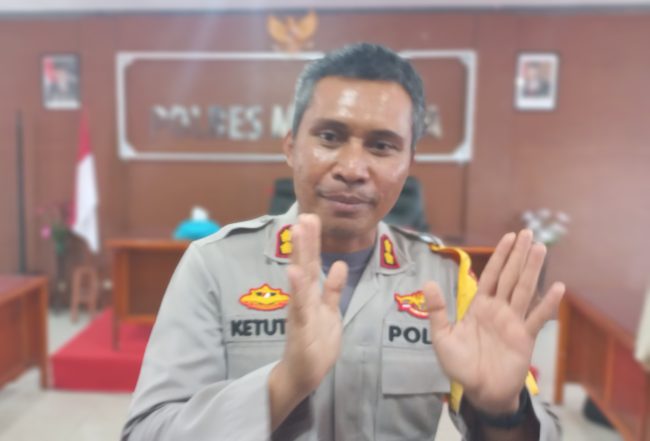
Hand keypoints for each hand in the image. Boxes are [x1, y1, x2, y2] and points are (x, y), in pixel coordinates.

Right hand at [276, 214, 347, 395]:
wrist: (304, 373)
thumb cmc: (316, 342)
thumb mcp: (330, 311)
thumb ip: (333, 289)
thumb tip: (338, 264)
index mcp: (310, 294)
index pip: (311, 262)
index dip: (312, 241)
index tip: (311, 217)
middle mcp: (302, 298)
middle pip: (304, 264)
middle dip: (305, 240)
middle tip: (304, 215)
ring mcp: (300, 310)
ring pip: (300, 278)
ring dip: (298, 254)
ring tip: (297, 231)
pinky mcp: (301, 326)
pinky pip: (300, 305)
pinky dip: (297, 288)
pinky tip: (293, 271)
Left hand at [423, 230, 564, 414]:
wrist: (480, 392)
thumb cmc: (460, 366)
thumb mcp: (442, 337)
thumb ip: (437, 310)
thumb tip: (428, 283)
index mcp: (480, 306)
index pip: (491, 275)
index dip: (500, 256)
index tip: (509, 237)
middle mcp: (499, 310)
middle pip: (510, 276)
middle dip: (519, 255)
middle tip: (530, 233)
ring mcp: (513, 322)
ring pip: (524, 290)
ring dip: (533, 269)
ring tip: (541, 249)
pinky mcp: (525, 338)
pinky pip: (537, 318)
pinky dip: (547, 303)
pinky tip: (558, 287)